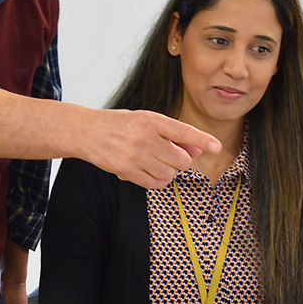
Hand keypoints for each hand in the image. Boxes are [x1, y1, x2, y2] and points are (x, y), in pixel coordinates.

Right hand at [85, 109, 220, 188]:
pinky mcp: (126, 170)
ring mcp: (135, 155)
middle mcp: (144, 137)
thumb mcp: (146, 121)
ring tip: (155, 162)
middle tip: (169, 155)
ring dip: (169, 172)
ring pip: (170, 174)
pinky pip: (155, 184)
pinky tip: (149, 172)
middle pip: (181, 160)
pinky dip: (158, 181)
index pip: (183, 131)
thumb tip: (198, 149)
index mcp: (151, 119)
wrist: (86, 131)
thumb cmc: (119, 124)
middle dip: (181, 161)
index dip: (202, 140)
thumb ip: (172, 134)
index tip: (216, 147)